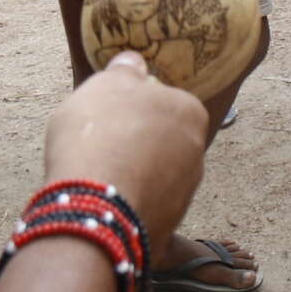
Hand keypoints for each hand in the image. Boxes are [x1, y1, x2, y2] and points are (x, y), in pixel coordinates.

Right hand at [42, 53, 208, 245]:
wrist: (92, 206)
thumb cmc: (99, 134)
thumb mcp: (105, 84)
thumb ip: (123, 71)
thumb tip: (133, 63)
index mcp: (190, 112)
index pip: (164, 102)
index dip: (132, 108)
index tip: (108, 116)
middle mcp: (198, 153)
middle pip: (162, 141)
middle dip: (136, 143)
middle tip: (100, 146)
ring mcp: (185, 195)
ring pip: (155, 176)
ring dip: (132, 175)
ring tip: (97, 177)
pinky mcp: (167, 228)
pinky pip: (143, 208)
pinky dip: (126, 205)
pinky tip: (102, 203)